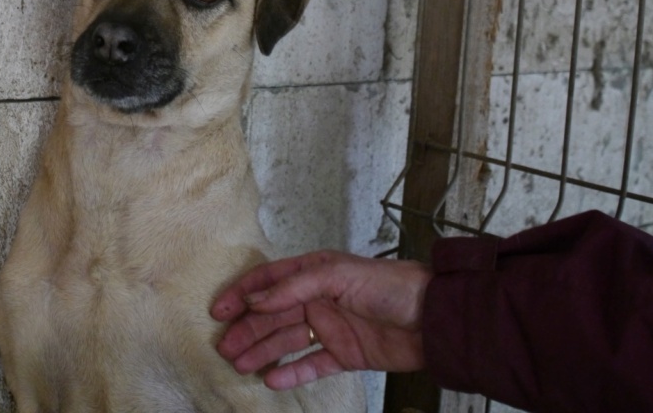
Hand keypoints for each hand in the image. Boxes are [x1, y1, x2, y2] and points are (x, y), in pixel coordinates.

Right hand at [210, 250, 432, 390]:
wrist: (434, 318)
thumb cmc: (388, 285)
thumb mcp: (338, 275)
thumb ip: (294, 287)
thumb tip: (254, 300)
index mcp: (313, 272)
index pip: (268, 281)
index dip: (242, 294)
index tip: (218, 310)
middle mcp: (317, 299)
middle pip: (272, 316)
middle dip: (246, 329)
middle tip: (224, 348)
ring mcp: (330, 328)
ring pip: (286, 341)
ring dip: (262, 351)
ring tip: (239, 365)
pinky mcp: (345, 355)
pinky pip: (312, 364)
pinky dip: (291, 372)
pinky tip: (271, 380)